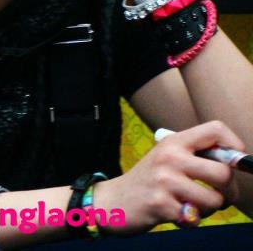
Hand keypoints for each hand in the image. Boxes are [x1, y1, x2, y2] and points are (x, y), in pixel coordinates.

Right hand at [93, 120, 242, 234]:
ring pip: (214, 200)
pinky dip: (190, 221)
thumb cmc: (149, 181)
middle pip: (224, 172)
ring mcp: (164, 181)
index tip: (233, 163)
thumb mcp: (167, 158)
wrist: (113, 200)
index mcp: (173, 142)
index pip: (215, 130)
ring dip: (208, 209)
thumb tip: (236, 161)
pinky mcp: (161, 205)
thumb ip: (196, 156)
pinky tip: (176, 213)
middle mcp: (169, 157)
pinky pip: (196, 219)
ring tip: (192, 205)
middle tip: (218, 196)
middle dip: (229, 191)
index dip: (234, 146)